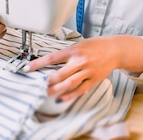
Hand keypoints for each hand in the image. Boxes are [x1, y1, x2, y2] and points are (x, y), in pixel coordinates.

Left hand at [27, 35, 142, 102]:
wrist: (115, 50)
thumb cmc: (96, 46)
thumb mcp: (79, 44)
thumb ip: (66, 53)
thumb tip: (50, 61)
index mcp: (74, 50)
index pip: (52, 58)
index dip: (38, 64)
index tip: (27, 68)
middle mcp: (80, 61)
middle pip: (59, 74)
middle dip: (46, 81)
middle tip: (36, 84)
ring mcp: (87, 71)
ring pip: (68, 83)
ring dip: (55, 89)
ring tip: (45, 92)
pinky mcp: (93, 79)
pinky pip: (80, 89)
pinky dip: (69, 95)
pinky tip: (61, 98)